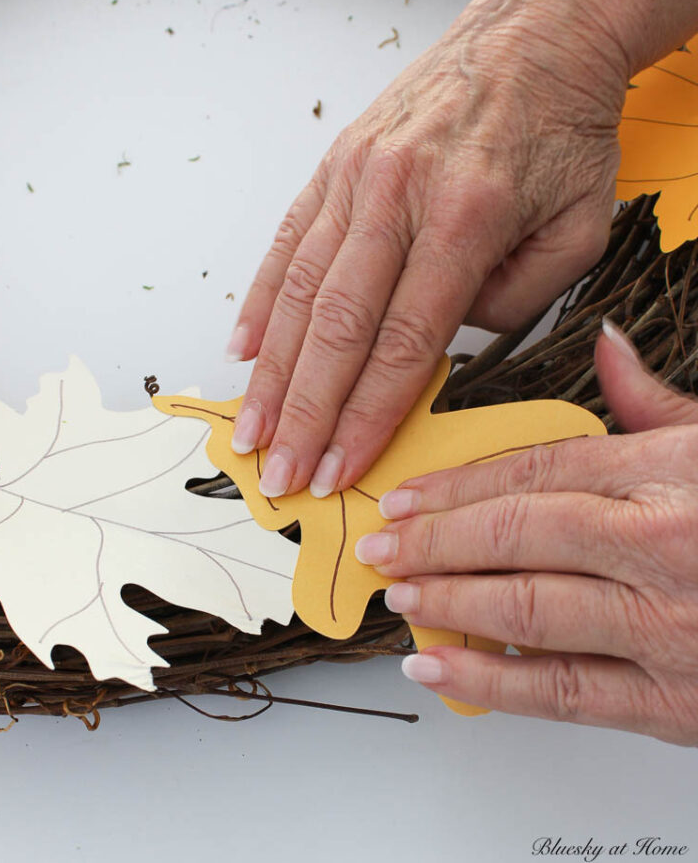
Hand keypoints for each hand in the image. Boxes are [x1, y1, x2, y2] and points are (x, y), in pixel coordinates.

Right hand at [226, 0, 629, 499]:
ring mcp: (354, 178)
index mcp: (466, 217)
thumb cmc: (559, 129)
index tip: (341, 468)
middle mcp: (396, 196)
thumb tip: (441, 346)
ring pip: (299, 291)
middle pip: (337, 328)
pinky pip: (286, 243)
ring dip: (271, 371)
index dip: (367, 416)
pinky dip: (261, 302)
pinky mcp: (332, 165)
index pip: (403, 343)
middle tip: (279, 471)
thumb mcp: (578, 227)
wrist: (533, 35)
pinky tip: (243, 350)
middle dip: (304, 413)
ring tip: (251, 427)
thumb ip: (515, 303)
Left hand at [356, 321, 697, 744]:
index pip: (536, 469)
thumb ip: (656, 402)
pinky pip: (564, 694)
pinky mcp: (674, 704)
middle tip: (380, 546)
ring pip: (527, 610)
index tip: (406, 496)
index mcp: (670, 475)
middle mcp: (662, 547)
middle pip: (516, 535)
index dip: (456, 484)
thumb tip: (605, 346)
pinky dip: (490, 683)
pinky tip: (438, 666)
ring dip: (448, 602)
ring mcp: (667, 629)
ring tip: (398, 597)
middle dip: (434, 542)